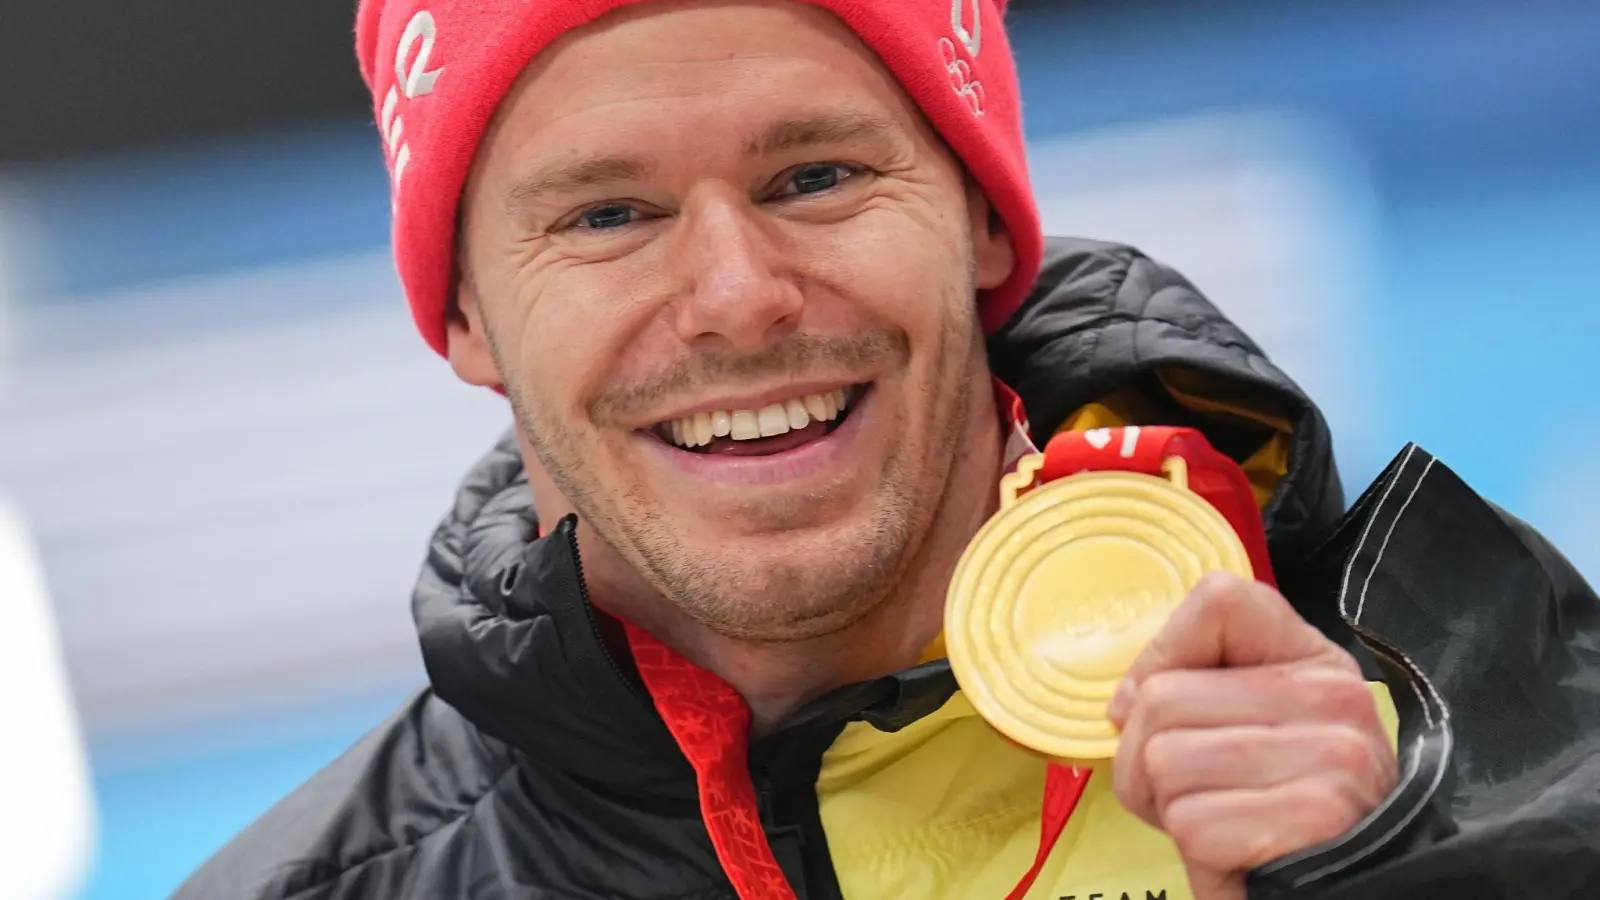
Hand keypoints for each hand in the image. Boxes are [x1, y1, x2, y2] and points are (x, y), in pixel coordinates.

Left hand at [1106, 572, 1396, 899]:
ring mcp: (1332, 755)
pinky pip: (1191, 822)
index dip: (1165, 656)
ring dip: (1171, 808)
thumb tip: (1124, 703)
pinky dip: (1198, 852)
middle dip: (1149, 760)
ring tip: (1222, 823)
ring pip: (1164, 760)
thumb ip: (1188, 690)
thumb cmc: (1276, 817)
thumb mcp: (1242, 730)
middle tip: (1202, 794)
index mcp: (1314, 662)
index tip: (1172, 709)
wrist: (1342, 890)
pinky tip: (1238, 853)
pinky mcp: (1316, 816)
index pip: (1220, 599)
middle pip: (1162, 698)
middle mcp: (1333, 698)